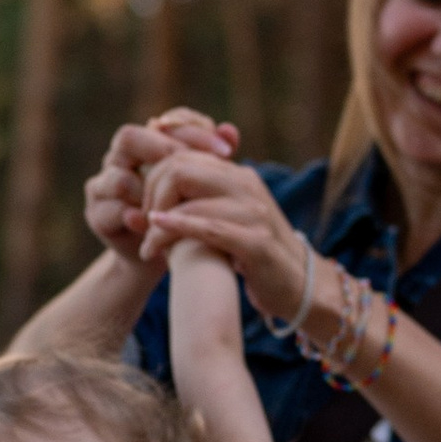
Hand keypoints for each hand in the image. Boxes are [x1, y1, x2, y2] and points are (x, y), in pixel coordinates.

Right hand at [83, 107, 240, 265]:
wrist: (161, 255)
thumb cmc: (184, 210)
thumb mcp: (203, 185)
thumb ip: (214, 157)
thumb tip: (231, 130)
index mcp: (147, 143)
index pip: (166, 123)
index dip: (193, 131)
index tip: (226, 151)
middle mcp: (120, 159)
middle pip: (129, 138)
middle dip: (164, 153)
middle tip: (194, 170)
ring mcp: (103, 186)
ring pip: (119, 178)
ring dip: (149, 195)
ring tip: (176, 208)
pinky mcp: (96, 215)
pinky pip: (111, 211)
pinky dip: (134, 218)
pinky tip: (153, 226)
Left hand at [139, 147, 313, 321]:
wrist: (298, 285)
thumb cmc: (250, 255)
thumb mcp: (225, 218)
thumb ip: (195, 201)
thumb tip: (149, 188)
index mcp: (237, 175)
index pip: (182, 156)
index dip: (153, 180)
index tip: (144, 209)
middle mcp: (246, 186)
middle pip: (181, 169)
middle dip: (152, 195)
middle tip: (142, 225)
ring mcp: (254, 213)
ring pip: (190, 201)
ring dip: (158, 227)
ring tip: (148, 248)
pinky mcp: (256, 243)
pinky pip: (209, 229)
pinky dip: (177, 231)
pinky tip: (156, 238)